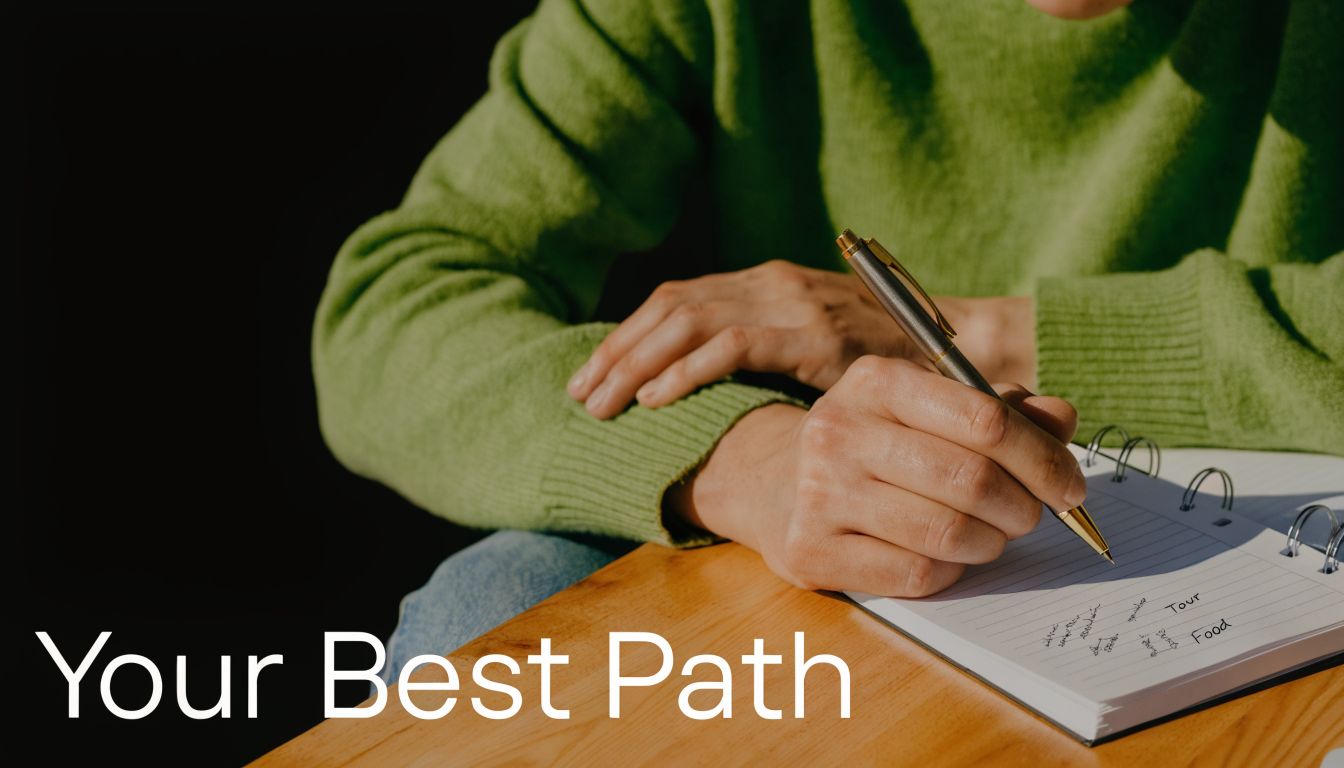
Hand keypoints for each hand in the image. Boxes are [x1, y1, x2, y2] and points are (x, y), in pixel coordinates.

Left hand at [567, 259, 1035, 418]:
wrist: (960, 352)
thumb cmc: (883, 361)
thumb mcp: (812, 350)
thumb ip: (765, 356)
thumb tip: (706, 392)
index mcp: (764, 284)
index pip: (675, 301)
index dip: (627, 338)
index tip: (592, 376)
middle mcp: (770, 283)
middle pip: (669, 308)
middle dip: (616, 353)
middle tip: (580, 395)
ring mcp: (791, 303)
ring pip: (688, 322)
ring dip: (637, 365)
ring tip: (604, 404)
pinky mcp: (811, 332)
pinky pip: (734, 345)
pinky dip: (687, 371)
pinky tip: (656, 398)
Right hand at [667, 357, 1081, 596]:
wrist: (777, 483)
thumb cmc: (877, 443)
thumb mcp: (929, 407)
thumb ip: (1001, 410)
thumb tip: (1063, 420)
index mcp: (877, 381)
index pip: (985, 420)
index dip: (1043, 459)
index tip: (1069, 487)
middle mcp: (839, 430)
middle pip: (971, 480)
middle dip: (1023, 509)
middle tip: (1031, 518)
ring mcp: (819, 492)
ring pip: (946, 533)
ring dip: (989, 544)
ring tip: (989, 537)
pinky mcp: (811, 549)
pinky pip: (913, 574)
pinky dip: (948, 572)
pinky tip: (944, 557)